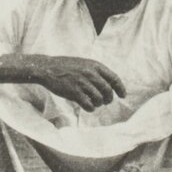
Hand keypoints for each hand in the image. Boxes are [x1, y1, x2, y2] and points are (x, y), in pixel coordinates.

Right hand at [0, 53, 125, 109]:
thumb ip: (96, 71)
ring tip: (94, 103)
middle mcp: (91, 74)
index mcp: (95, 65)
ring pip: (99, 100)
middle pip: (108, 91)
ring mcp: (82, 83)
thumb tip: (110, 84)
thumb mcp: (84, 63)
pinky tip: (87, 106)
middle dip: (109, 99)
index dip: (120, 89)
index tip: (123, 96)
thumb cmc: (66, 66)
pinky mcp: (74, 93)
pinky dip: (90, 108)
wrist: (48, 68)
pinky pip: (89, 105)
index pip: (114, 78)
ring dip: (98, 104)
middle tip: (106, 102)